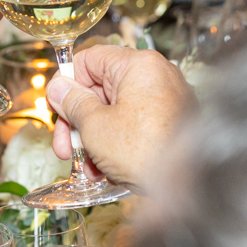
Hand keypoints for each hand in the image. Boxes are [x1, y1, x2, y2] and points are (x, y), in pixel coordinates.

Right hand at [44, 46, 192, 186]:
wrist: (190, 186)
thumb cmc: (145, 151)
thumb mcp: (95, 127)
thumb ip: (72, 103)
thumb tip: (58, 88)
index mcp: (138, 65)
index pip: (89, 60)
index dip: (67, 85)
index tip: (56, 110)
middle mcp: (156, 76)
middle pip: (100, 90)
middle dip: (79, 123)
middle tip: (65, 150)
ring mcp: (167, 100)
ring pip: (116, 112)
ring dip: (95, 141)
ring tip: (90, 171)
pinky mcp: (172, 123)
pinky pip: (135, 126)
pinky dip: (118, 146)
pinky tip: (108, 173)